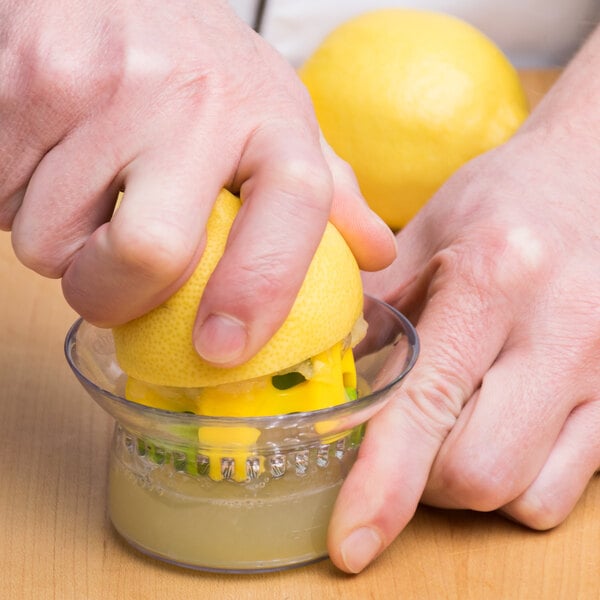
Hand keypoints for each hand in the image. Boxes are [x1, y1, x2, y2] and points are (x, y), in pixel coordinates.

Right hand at [0, 0, 394, 364]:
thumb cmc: (201, 67)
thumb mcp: (276, 117)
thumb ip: (327, 190)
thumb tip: (374, 255)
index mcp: (271, 119)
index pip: (288, 214)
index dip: (258, 291)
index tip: (222, 347)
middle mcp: (192, 102)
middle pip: (149, 256)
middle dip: (117, 295)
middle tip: (115, 274)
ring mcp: (98, 89)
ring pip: (50, 244)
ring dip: (60, 243)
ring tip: (81, 188)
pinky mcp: (17, 84)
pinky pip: (1, 199)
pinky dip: (15, 203)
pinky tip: (46, 161)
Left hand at [327, 28, 599, 571]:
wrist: (597, 172)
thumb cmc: (504, 200)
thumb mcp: (428, 234)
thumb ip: (376, 310)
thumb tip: (330, 382)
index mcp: (494, 279)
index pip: (426, 406)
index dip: (383, 485)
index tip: (350, 543)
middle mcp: (563, 332)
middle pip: (477, 474)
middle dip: (424, 479)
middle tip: (407, 436)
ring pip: (527, 495)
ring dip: (472, 481)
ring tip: (461, 422)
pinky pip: (570, 485)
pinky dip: (521, 477)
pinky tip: (506, 424)